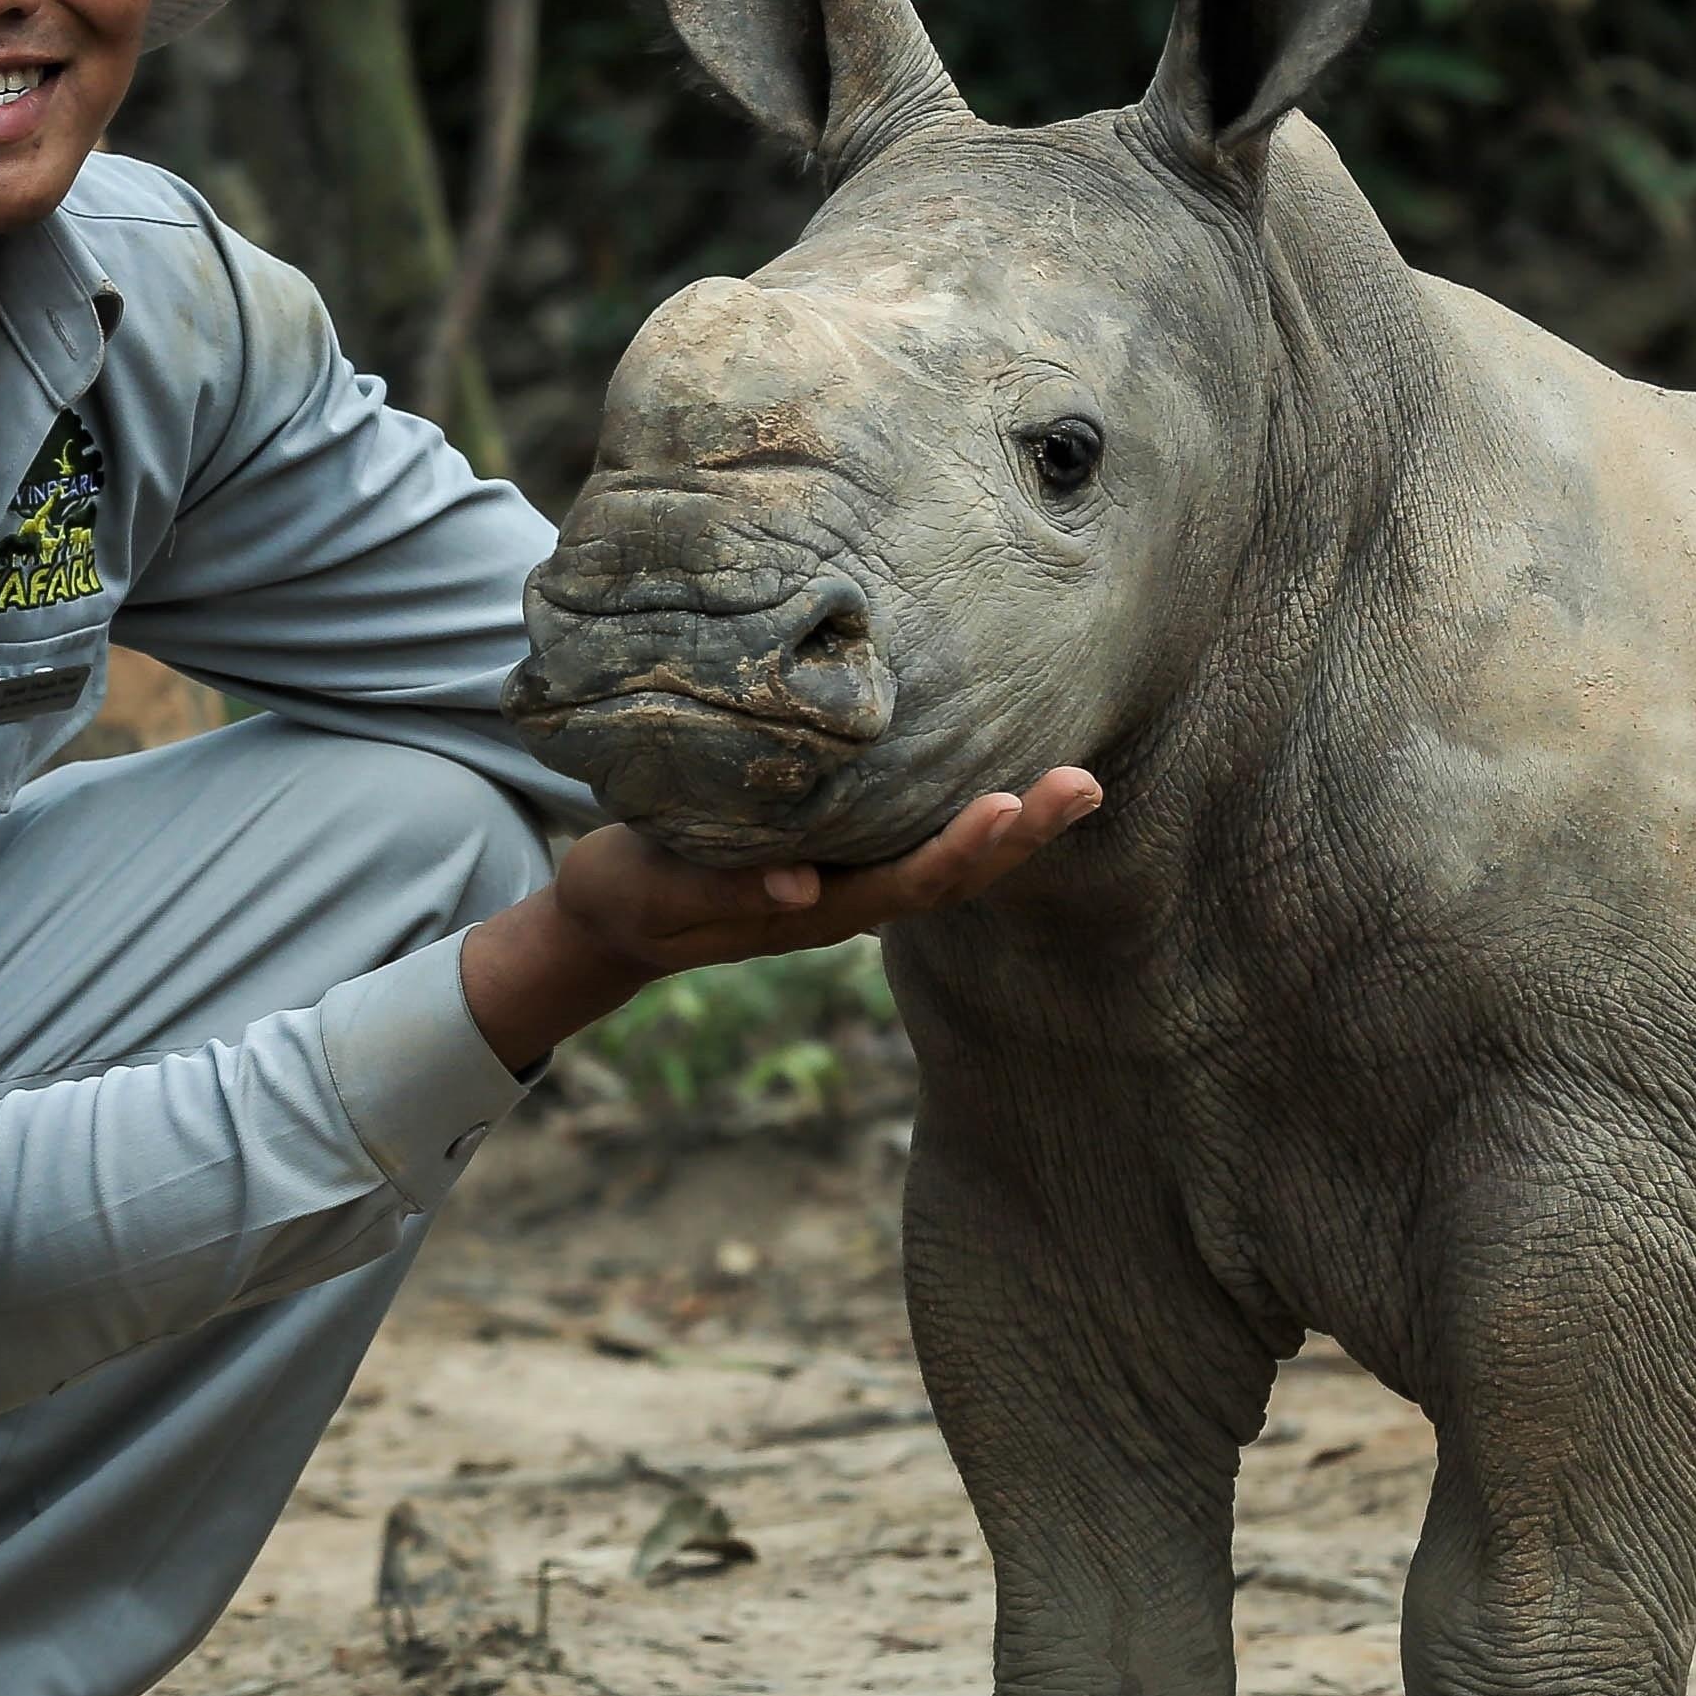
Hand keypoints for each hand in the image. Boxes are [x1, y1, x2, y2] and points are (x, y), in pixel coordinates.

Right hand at [453, 770, 1103, 1072]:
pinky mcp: (839, 855)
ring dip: (1017, 828)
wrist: (609, 920)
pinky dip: (971, 815)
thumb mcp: (658, 894)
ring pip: (948, 860)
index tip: (1009, 804)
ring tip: (1080, 783)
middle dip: (1022, 836)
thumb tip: (804, 889)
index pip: (907, 884)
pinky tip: (1011, 775)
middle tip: (1086, 785)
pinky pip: (920, 837)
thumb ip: (727, 892)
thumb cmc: (628, 900)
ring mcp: (848, 883)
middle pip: (953, 876)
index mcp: (813, 913)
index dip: (961, 849)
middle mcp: (847, 902)